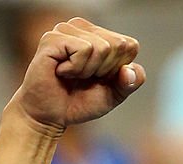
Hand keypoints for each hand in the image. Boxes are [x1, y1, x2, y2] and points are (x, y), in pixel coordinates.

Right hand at [9, 17, 144, 133]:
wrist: (51, 116)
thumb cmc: (80, 102)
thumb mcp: (114, 94)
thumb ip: (131, 82)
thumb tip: (129, 70)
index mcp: (101, 36)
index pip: (130, 45)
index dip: (118, 70)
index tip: (99, 78)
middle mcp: (84, 28)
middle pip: (118, 44)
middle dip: (104, 70)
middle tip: (83, 78)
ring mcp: (67, 30)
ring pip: (101, 47)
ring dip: (88, 71)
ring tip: (71, 75)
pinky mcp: (53, 37)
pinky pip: (83, 50)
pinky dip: (76, 69)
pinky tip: (61, 72)